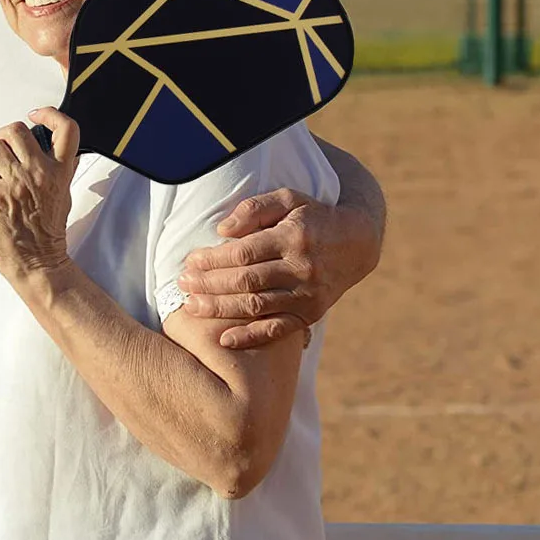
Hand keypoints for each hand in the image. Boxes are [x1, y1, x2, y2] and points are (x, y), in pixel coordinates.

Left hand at [0, 108, 79, 280]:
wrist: (38, 262)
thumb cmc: (48, 233)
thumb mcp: (64, 195)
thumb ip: (61, 171)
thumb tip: (59, 154)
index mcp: (60, 171)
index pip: (66, 130)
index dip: (50, 114)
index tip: (36, 115)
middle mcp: (38, 173)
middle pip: (16, 130)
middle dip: (2, 135)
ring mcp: (15, 183)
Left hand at [177, 189, 381, 348]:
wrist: (357, 243)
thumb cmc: (313, 216)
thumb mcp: (288, 199)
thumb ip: (254, 208)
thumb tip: (222, 230)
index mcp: (293, 238)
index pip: (244, 252)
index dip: (213, 259)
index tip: (190, 261)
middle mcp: (302, 270)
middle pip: (246, 281)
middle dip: (210, 284)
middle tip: (182, 284)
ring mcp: (307, 296)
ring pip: (257, 307)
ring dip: (220, 309)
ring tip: (191, 306)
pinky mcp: (311, 315)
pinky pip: (278, 330)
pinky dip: (250, 337)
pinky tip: (224, 340)